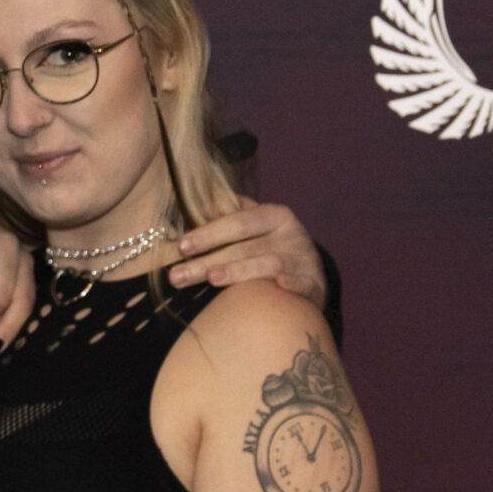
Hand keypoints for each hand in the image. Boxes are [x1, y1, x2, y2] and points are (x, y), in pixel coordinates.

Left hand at [168, 201, 325, 307]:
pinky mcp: (315, 284)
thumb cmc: (270, 248)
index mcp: (274, 216)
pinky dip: (293, 284)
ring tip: (212, 278)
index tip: (181, 246)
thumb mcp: (254, 227)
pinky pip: (304, 284)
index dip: (209, 233)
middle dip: (208, 261)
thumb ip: (228, 215)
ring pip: (269, 265)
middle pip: (245, 247)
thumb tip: (198, 206)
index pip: (238, 223)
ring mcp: (304, 259)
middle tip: (177, 276)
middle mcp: (291, 234)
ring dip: (240, 271)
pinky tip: (279, 285)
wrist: (311, 274)